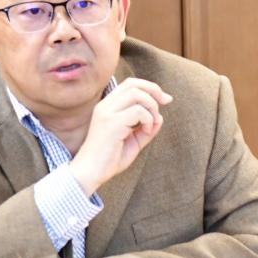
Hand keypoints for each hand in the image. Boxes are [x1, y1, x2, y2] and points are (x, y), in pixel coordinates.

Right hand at [69, 78, 172, 194]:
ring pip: (137, 94)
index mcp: (108, 106)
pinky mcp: (111, 123)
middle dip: (154, 91)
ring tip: (151, 124)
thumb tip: (160, 116)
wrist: (91, 173)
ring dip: (152, 107)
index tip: (165, 100)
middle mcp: (105, 106)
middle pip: (133, 84)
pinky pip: (138, 111)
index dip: (150, 87)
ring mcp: (107, 113)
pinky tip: (144, 132)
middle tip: (166, 103)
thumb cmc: (110, 158)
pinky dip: (148, 119)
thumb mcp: (133, 141)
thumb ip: (146, 128)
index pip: (130, 84)